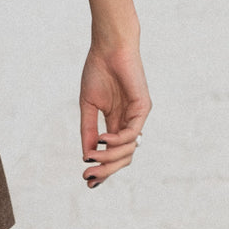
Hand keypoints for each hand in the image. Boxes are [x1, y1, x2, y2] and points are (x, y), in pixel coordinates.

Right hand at [79, 40, 150, 186]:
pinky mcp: (143, 108)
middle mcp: (129, 123)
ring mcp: (137, 117)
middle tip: (88, 176)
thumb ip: (88, 130)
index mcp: (116, 123)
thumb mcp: (88, 107)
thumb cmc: (97, 72)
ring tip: (91, 157)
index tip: (86, 180)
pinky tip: (102, 140)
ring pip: (128, 150)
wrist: (108, 48)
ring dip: (108, 158)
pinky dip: (117, 140)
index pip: (113, 153)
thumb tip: (86, 155)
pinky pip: (132, 133)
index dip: (102, 168)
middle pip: (122, 158)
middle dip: (105, 170)